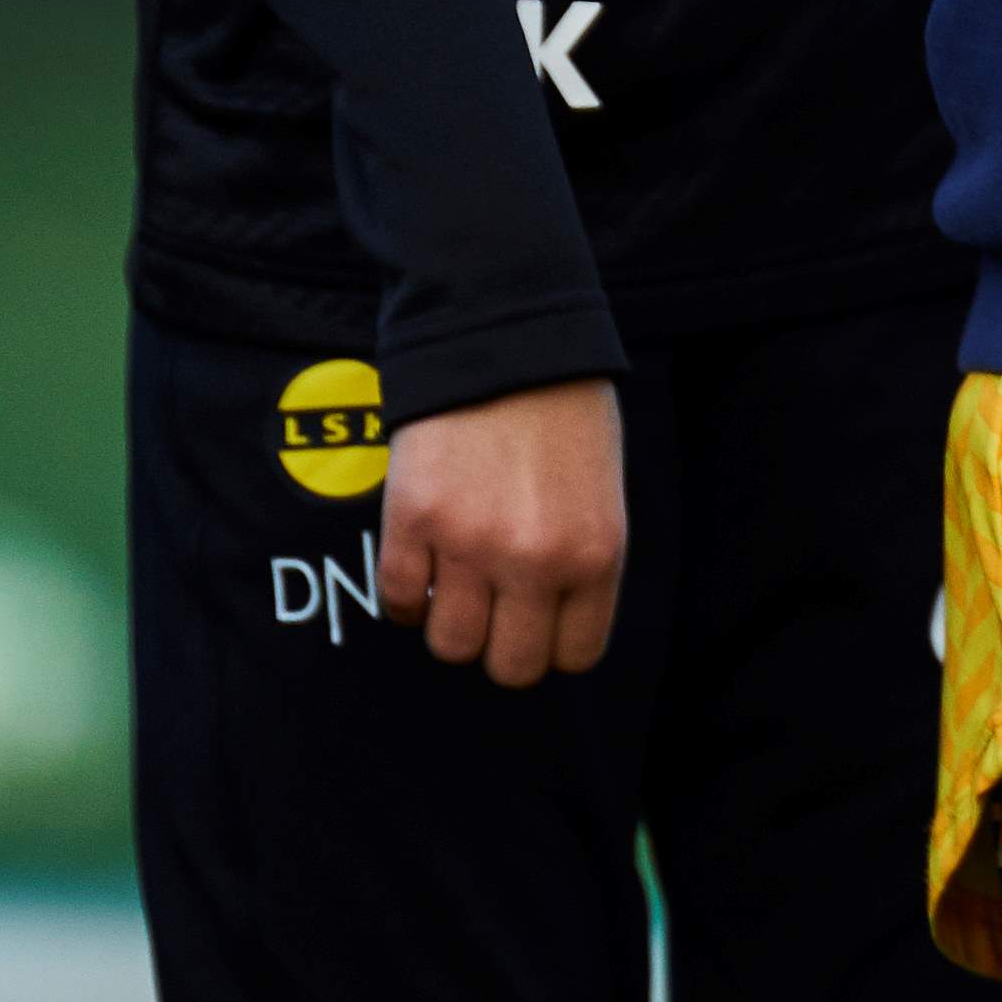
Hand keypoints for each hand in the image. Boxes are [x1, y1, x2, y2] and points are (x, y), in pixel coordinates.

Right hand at [378, 378, 626, 688]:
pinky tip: (420, 563)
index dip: (551, 644)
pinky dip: (406, 593)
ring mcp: (470, 544)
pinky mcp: (413, 519)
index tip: (536, 622)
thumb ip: (579, 560)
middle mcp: (536, 561)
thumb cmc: (563, 409)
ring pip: (450, 644)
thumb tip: (545, 620)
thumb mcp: (602, 491)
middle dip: (500, 645)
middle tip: (493, 609)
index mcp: (596, 554)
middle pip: (510, 666)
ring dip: (450, 621)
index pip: (574, 655)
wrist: (506, 335)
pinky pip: (399, 597)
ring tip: (455, 583)